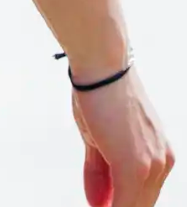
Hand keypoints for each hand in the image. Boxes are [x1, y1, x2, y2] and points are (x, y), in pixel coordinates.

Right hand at [71, 70, 174, 205]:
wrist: (102, 66)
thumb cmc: (99, 94)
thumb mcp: (99, 139)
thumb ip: (100, 174)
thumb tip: (97, 203)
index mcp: (159, 155)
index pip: (142, 196)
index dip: (119, 203)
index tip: (104, 203)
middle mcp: (162, 163)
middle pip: (140, 204)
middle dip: (116, 206)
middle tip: (98, 205)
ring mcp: (151, 166)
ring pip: (133, 205)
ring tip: (96, 204)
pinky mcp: (134, 168)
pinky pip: (123, 204)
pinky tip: (97, 206)